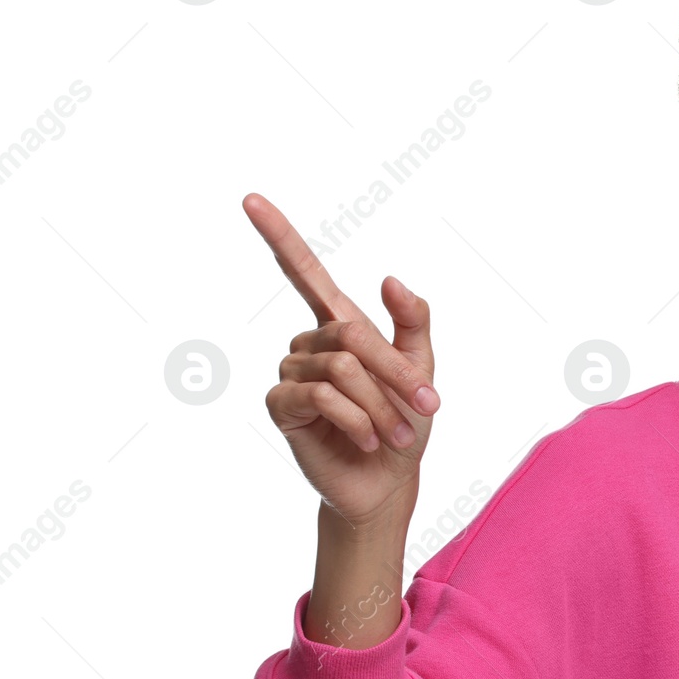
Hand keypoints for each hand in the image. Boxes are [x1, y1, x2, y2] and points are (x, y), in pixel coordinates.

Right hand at [243, 192, 439, 528]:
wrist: (389, 480)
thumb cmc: (405, 423)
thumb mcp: (421, 370)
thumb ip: (413, 322)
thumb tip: (390, 278)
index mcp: (340, 326)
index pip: (304, 273)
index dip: (279, 236)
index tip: (250, 198)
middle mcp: (310, 344)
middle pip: (351, 334)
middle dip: (395, 373)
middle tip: (428, 406)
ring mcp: (291, 373)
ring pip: (341, 370)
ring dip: (380, 406)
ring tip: (394, 433)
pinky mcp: (281, 406)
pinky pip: (322, 398)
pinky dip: (356, 419)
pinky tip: (365, 439)